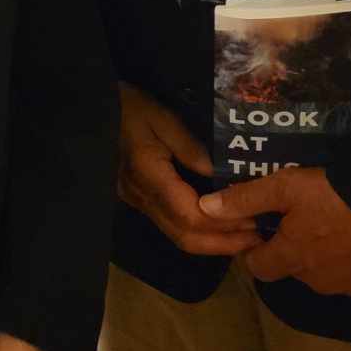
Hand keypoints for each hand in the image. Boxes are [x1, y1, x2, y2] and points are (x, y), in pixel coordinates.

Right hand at [117, 82, 259, 255]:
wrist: (94, 108)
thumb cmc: (129, 106)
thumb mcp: (163, 117)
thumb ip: (191, 147)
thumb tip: (221, 176)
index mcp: (148, 174)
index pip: (189, 215)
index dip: (222, 224)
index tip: (252, 222)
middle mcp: (141, 196)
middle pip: (184, 236)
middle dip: (221, 244)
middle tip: (257, 241)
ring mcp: (137, 201)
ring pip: (177, 236)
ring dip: (212, 242)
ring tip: (244, 237)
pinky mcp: (138, 200)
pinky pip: (171, 225)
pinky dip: (198, 231)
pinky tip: (219, 224)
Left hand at [199, 166, 350, 296]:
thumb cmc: (335, 195)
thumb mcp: (285, 187)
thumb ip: (244, 199)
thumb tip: (204, 210)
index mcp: (291, 258)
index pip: (257, 267)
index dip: (255, 248)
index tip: (264, 226)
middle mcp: (316, 281)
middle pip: (291, 269)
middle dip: (291, 248)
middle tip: (303, 217)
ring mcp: (349, 287)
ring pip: (323, 275)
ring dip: (322, 256)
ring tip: (333, 223)